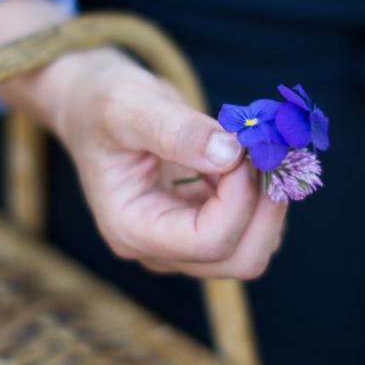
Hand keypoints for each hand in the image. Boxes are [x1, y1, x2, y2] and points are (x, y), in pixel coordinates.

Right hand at [0, 0, 287, 279]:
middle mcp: (159, 249)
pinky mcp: (202, 227)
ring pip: (254, 248)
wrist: (92, 107)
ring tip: (264, 146)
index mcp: (132, 229)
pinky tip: (253, 153)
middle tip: (272, 151)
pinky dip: (265, 193)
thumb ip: (177, 130)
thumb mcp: (129, 105)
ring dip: (271, 200)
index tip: (244, 148)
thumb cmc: (102, 104)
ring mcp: (182, 244)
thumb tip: (232, 154)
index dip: (240, 198)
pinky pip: (251, 228)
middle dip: (266, 207)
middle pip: (240, 259)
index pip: (208, 242)